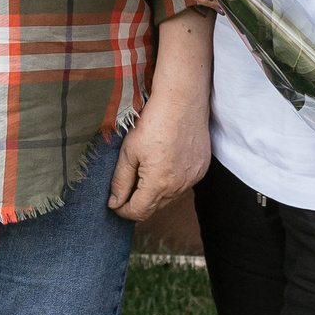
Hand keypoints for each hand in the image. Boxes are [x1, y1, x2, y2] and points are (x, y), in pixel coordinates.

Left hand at [106, 80, 210, 222]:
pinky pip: (183, 185)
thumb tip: (115, 203)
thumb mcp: (128, 152)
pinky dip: (171, 181)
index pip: (138, 212)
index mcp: (159, 183)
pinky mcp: (201, 169)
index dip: (122, 211)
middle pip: (154, 207)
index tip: (113, 203)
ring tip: (144, 171)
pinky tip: (163, 163)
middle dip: (137, 202)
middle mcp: (179, 186)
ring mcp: (193, 178)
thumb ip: (120, 181)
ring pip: (170, 197)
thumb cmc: (153, 123)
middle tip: (125, 186)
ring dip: (155, 192)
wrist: (181, 102)